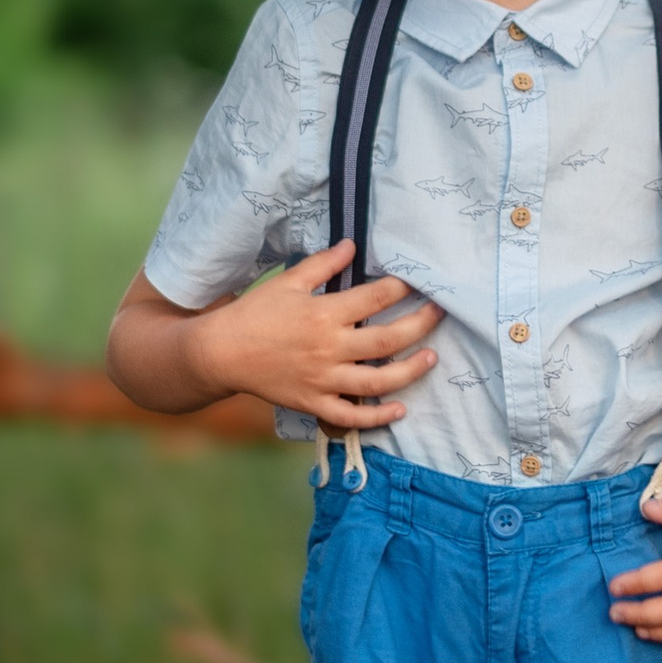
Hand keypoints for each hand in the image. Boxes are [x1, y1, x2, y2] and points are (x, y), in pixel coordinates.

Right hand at [186, 242, 441, 429]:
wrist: (221, 353)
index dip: (400, 288)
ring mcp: (323, 380)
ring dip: (409, 372)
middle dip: (420, 325)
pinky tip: (399, 410)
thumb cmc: (255, 314)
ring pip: (377, 382)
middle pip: (387, 341)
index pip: (375, 299)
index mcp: (323, 314)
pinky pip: (351, 416)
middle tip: (440, 314)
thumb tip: (353, 245)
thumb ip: (323, 264)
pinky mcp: (314, 404)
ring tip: (431, 358)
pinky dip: (377, 417)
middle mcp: (328, 349)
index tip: (417, 282)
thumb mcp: (288, 282)